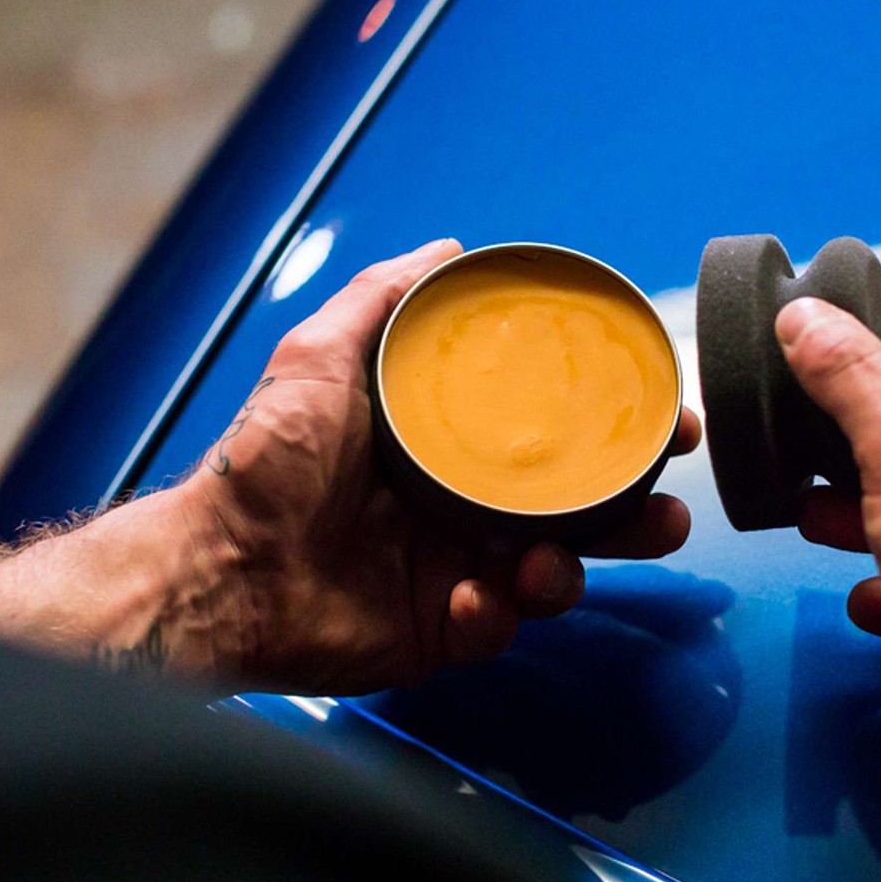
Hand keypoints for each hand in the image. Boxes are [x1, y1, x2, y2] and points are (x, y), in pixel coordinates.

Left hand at [172, 240, 699, 694]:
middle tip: (659, 509)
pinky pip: (498, 627)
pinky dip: (496, 613)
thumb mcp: (317, 356)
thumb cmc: (261, 462)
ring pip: (555, 574)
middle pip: (578, 513)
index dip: (615, 432)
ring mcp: (457, 574)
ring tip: (552, 563)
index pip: (556, 438)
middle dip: (633, 513)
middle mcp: (464, 510)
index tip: (663, 420)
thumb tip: (448, 248)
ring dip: (575, 569)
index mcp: (452, 450)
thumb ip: (383, 298)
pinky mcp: (439, 633)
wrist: (217, 566)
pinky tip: (471, 595)